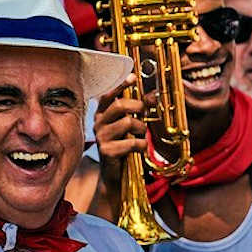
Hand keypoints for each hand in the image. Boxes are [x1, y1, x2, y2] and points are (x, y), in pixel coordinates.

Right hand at [92, 75, 147, 190]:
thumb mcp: (131, 125)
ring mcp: (101, 137)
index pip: (108, 95)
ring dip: (141, 128)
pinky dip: (142, 145)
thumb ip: (138, 110)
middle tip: (144, 112)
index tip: (133, 77)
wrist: (115, 174)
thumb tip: (153, 95)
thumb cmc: (124, 145)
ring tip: (140, 135)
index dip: (120, 85)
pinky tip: (139, 149)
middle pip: (120, 105)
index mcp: (102, 114)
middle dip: (138, 106)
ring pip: (128, 122)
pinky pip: (132, 142)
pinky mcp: (107, 151)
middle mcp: (98, 123)